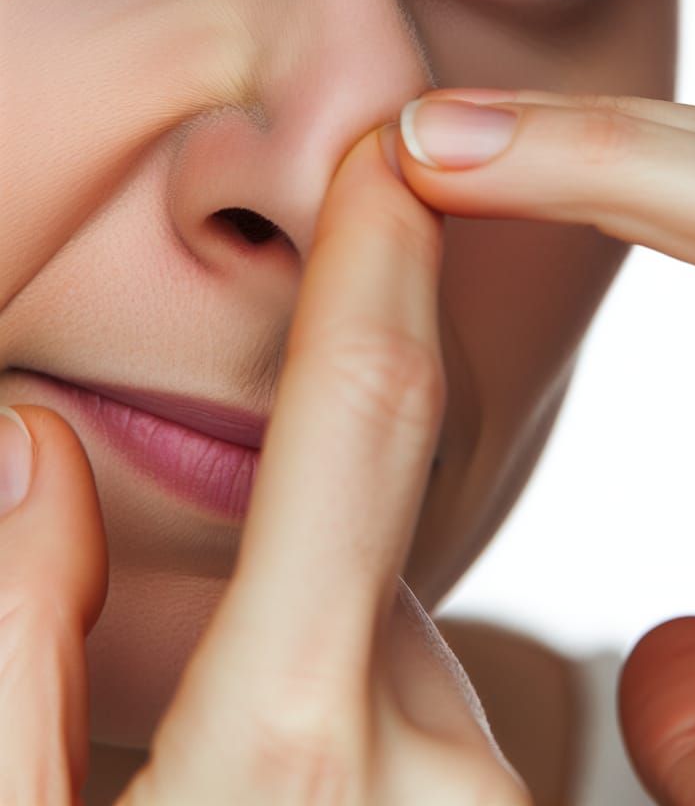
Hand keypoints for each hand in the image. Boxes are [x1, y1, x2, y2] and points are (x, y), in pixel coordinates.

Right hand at [0, 129, 529, 805]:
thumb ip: (9, 650)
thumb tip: (30, 448)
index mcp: (294, 754)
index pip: (361, 418)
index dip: (373, 271)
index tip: (386, 167)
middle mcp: (435, 777)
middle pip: (370, 558)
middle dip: (292, 556)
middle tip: (180, 637)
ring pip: (398, 642)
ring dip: (326, 647)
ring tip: (238, 743)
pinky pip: (432, 720)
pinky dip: (368, 716)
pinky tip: (304, 783)